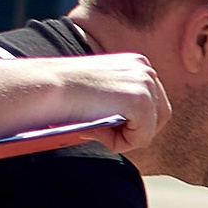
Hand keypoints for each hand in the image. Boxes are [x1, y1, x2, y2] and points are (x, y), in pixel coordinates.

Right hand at [6, 50, 165, 154]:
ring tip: (97, 130)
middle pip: (160, 118)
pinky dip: (120, 143)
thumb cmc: (64, 94)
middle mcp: (146, 70)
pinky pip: (141, 138)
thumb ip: (121, 103)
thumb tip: (134, 128)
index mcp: (137, 64)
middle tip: (103, 132)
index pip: (153, 104)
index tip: (105, 121)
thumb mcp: (101, 92)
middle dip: (135, 132)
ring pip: (150, 130)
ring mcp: (146, 85)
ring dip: (125, 139)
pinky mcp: (140, 101)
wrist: (47, 86)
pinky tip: (98, 130)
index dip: (132, 122)